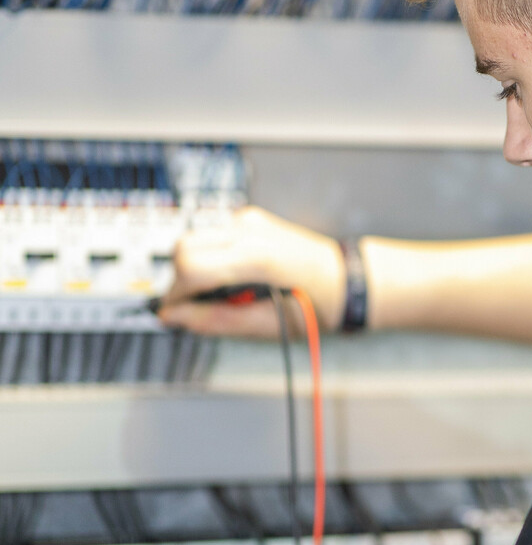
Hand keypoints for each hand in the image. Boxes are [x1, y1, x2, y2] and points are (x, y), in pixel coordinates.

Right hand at [158, 206, 346, 336]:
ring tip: (220, 293)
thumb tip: (174, 317)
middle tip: (195, 306)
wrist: (344, 280)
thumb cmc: (315, 305)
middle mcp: (249, 231)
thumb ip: (215, 321)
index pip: (189, 267)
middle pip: (183, 247)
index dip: (175, 295)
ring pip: (193, 238)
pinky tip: (233, 276)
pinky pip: (212, 236)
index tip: (174, 314)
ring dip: (194, 268)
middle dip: (179, 280)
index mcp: (256, 258)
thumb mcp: (265, 326)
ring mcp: (249, 221)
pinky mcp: (249, 219)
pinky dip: (210, 257)